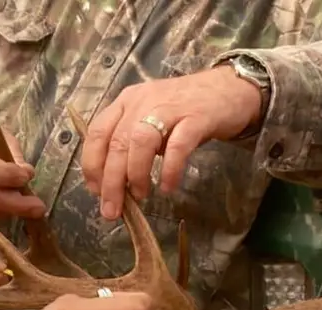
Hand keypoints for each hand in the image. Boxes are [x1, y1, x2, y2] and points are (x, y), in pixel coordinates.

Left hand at [81, 66, 262, 219]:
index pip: (97, 132)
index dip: (92, 164)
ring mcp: (169, 107)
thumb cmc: (186, 109)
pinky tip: (167, 187)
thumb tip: (115, 182)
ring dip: (136, 175)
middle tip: (112, 209)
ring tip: (140, 196)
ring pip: (140, 142)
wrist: (230, 88)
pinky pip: (177, 146)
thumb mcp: (150, 119)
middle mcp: (143, 101)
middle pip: (117, 143)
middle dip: (111, 181)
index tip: (95, 191)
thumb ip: (131, 143)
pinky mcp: (196, 117)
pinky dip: (169, 169)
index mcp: (127, 101)